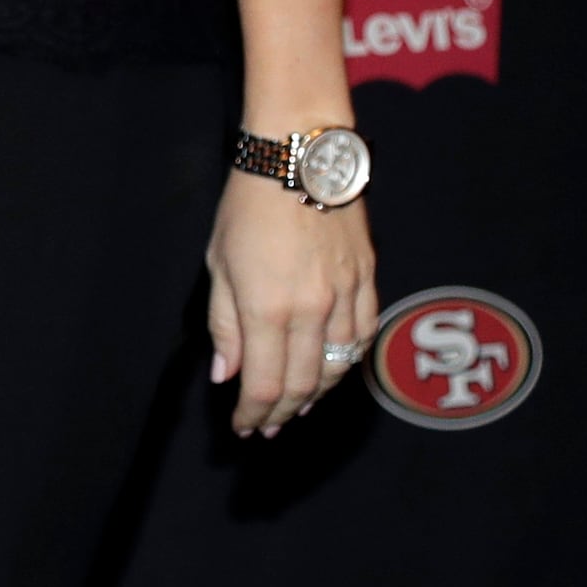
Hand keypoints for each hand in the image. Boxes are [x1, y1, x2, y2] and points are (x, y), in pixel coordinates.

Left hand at [204, 170, 377, 436]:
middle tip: (266, 426)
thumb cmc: (246, 205)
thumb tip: (227, 375)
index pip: (266, 384)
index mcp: (267, 308)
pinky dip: (347, 363)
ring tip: (294, 407)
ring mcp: (346, 297)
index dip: (253, 413)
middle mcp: (312, 311)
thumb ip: (224, 324)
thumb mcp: (218, 262)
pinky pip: (364, 336)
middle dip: (281, 413)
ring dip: (316, 395)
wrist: (299, 158)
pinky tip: (332, 371)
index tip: (243, 428)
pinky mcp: (368, 281)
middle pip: (304, 385)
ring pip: (339, 367)